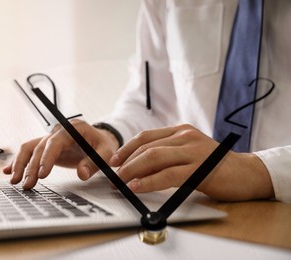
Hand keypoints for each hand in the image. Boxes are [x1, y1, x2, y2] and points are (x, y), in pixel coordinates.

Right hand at [3, 119, 119, 188]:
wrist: (101, 139)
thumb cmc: (104, 145)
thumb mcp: (105, 153)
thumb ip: (94, 162)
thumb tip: (82, 174)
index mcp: (72, 129)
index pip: (55, 142)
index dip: (47, 158)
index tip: (42, 174)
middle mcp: (58, 131)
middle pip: (40, 148)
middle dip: (31, 167)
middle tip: (27, 185)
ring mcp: (51, 138)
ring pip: (30, 148)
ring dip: (20, 164)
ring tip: (14, 180)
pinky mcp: (47, 146)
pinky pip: (30, 151)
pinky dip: (19, 161)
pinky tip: (9, 171)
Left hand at [109, 124, 274, 200]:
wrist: (246, 173)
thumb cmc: (214, 165)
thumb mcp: (188, 153)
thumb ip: (168, 155)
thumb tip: (138, 167)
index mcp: (181, 130)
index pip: (146, 136)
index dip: (126, 148)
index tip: (114, 160)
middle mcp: (185, 136)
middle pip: (147, 147)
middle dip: (125, 162)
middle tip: (113, 176)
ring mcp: (193, 150)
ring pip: (154, 157)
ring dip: (132, 171)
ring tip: (120, 182)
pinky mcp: (199, 168)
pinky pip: (167, 174)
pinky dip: (149, 181)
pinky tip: (137, 186)